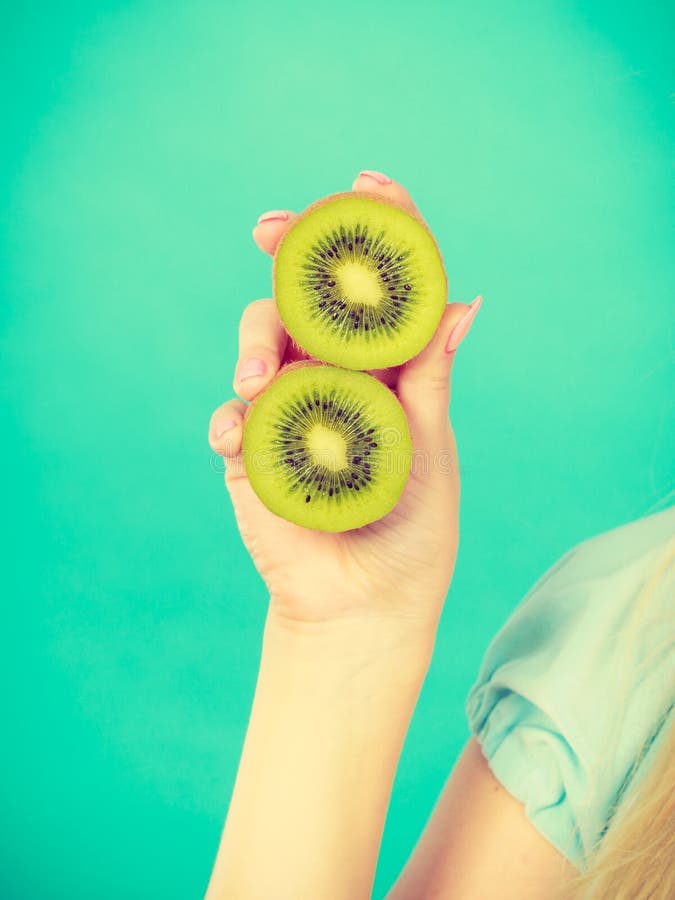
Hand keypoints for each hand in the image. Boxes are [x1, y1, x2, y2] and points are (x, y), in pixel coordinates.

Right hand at [209, 172, 480, 637]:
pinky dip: (229, 421)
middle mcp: (333, 376)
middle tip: (269, 228)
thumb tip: (464, 301)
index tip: (365, 184)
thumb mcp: (430, 446)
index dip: (374, 229)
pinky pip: (227, 419)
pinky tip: (238, 438)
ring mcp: (287, 409)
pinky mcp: (250, 452)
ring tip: (258, 382)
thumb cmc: (413, 528)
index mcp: (385, 368)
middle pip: (304, 294)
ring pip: (258, 341)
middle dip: (286, 253)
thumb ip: (431, 377)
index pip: (378, 287)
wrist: (367, 602)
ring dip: (253, 344)